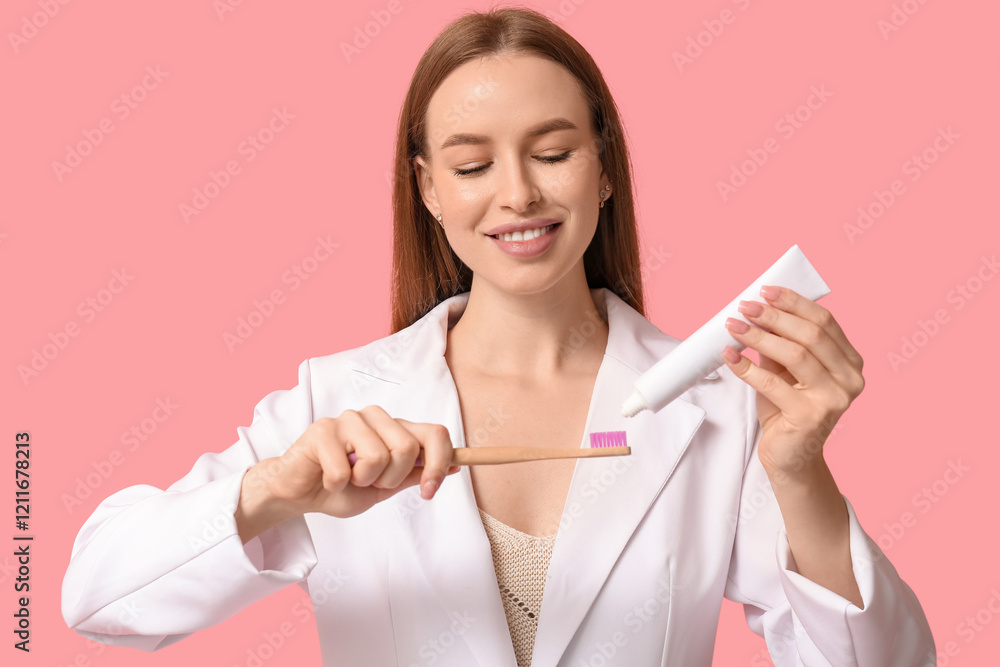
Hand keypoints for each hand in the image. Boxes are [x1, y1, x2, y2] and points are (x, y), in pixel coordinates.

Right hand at [236, 406, 459, 541]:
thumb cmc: (342, 488)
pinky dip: (337, 486)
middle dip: (390, 479)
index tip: (428, 492)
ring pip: (378, 456)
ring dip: (363, 481)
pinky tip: (326, 478)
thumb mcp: (385, 487)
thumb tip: (455, 466)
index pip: (434, 433)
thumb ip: (414, 474)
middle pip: (407, 448)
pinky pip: (345, 470)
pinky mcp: (322, 429)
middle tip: (368, 483)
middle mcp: (375, 417)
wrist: (298, 493)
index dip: (438, 464)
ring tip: (347, 479)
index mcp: (394, 428)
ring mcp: (348, 419)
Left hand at [721, 285, 865, 478]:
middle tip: (745, 306)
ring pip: (794, 355)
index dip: (794, 303)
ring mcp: (833, 399)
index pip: (824, 322)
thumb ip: (781, 343)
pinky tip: (730, 355)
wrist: (790, 457)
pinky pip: (772, 383)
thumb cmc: (787, 410)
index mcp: (850, 362)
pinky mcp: (810, 417)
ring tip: (734, 326)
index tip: (765, 291)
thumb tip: (758, 308)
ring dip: (759, 336)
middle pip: (811, 335)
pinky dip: (747, 367)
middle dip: (774, 316)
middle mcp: (850, 379)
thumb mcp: (786, 371)